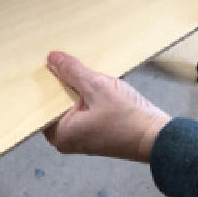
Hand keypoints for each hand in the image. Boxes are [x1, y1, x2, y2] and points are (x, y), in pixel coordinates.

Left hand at [43, 52, 170, 163]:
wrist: (158, 137)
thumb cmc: (126, 116)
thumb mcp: (97, 87)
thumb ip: (72, 71)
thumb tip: (51, 57)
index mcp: (60, 134)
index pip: (41, 105)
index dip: (43, 83)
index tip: (39, 64)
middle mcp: (66, 139)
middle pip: (55, 104)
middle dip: (58, 83)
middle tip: (53, 58)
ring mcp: (81, 136)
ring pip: (69, 104)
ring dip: (74, 87)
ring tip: (69, 64)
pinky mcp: (94, 131)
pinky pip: (82, 109)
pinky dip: (84, 95)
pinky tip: (86, 77)